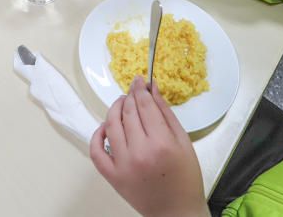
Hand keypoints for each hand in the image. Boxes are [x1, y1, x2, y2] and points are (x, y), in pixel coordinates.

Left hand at [90, 76, 207, 216]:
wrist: (176, 212)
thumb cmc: (186, 178)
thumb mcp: (184, 142)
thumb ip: (166, 114)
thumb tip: (152, 89)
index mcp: (161, 144)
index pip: (145, 106)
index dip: (141, 89)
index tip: (139, 80)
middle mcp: (139, 153)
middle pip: (128, 113)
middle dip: (129, 96)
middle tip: (132, 90)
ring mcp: (122, 165)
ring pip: (111, 126)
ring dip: (114, 110)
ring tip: (121, 104)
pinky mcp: (112, 177)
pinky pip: (96, 151)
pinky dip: (98, 136)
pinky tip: (105, 127)